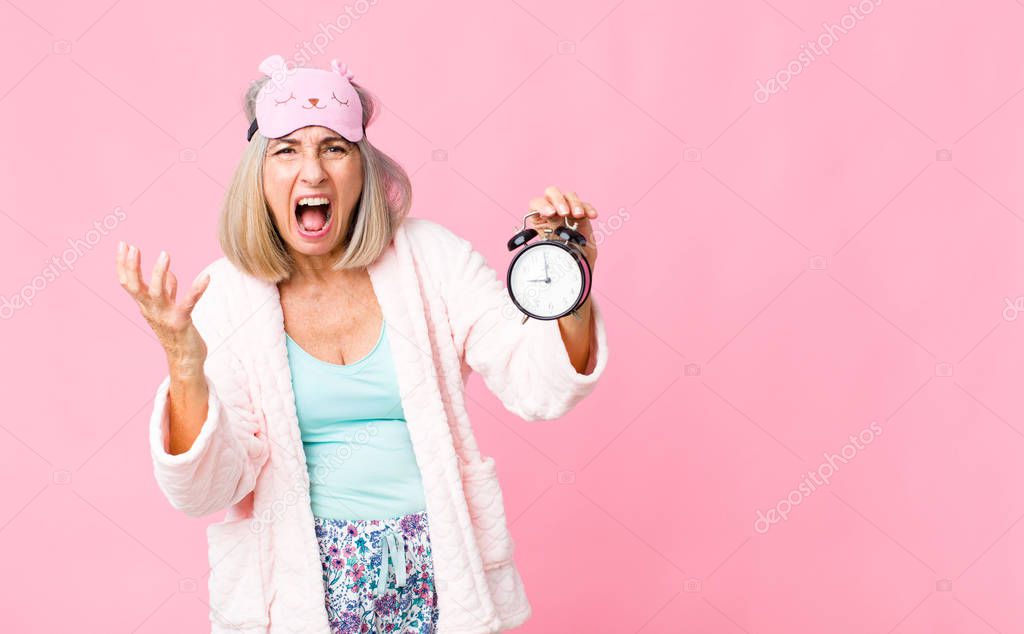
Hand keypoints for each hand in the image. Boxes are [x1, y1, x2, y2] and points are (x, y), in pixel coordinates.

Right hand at [116, 241, 210, 373]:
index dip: (123, 264)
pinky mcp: (182, 322)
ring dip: (159, 272)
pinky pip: (189, 302)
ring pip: (157, 292)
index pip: (127, 282)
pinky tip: (206, 277)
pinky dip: (197, 289)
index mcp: (145, 305)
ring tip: (165, 254)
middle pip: (134, 286)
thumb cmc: (176, 332)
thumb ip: (167, 291)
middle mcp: (151, 310)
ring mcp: (165, 316)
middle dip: (131, 266)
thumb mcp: (168, 309)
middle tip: (133, 247)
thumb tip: (169, 274)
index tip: (123, 244)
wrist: (185, 360)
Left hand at [528, 185, 598, 271]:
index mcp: (538, 215)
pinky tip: (592, 215)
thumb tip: (549, 229)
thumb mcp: (550, 244)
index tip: (550, 213)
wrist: (575, 258)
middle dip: (558, 201)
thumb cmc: (558, 252)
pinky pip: (585, 205)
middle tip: (564, 213)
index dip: (542, 205)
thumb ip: (548, 234)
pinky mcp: (581, 210)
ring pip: (569, 195)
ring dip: (574, 203)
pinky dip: (588, 209)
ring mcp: (567, 207)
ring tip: (578, 215)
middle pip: (552, 192)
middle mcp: (551, 207)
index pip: (536, 203)